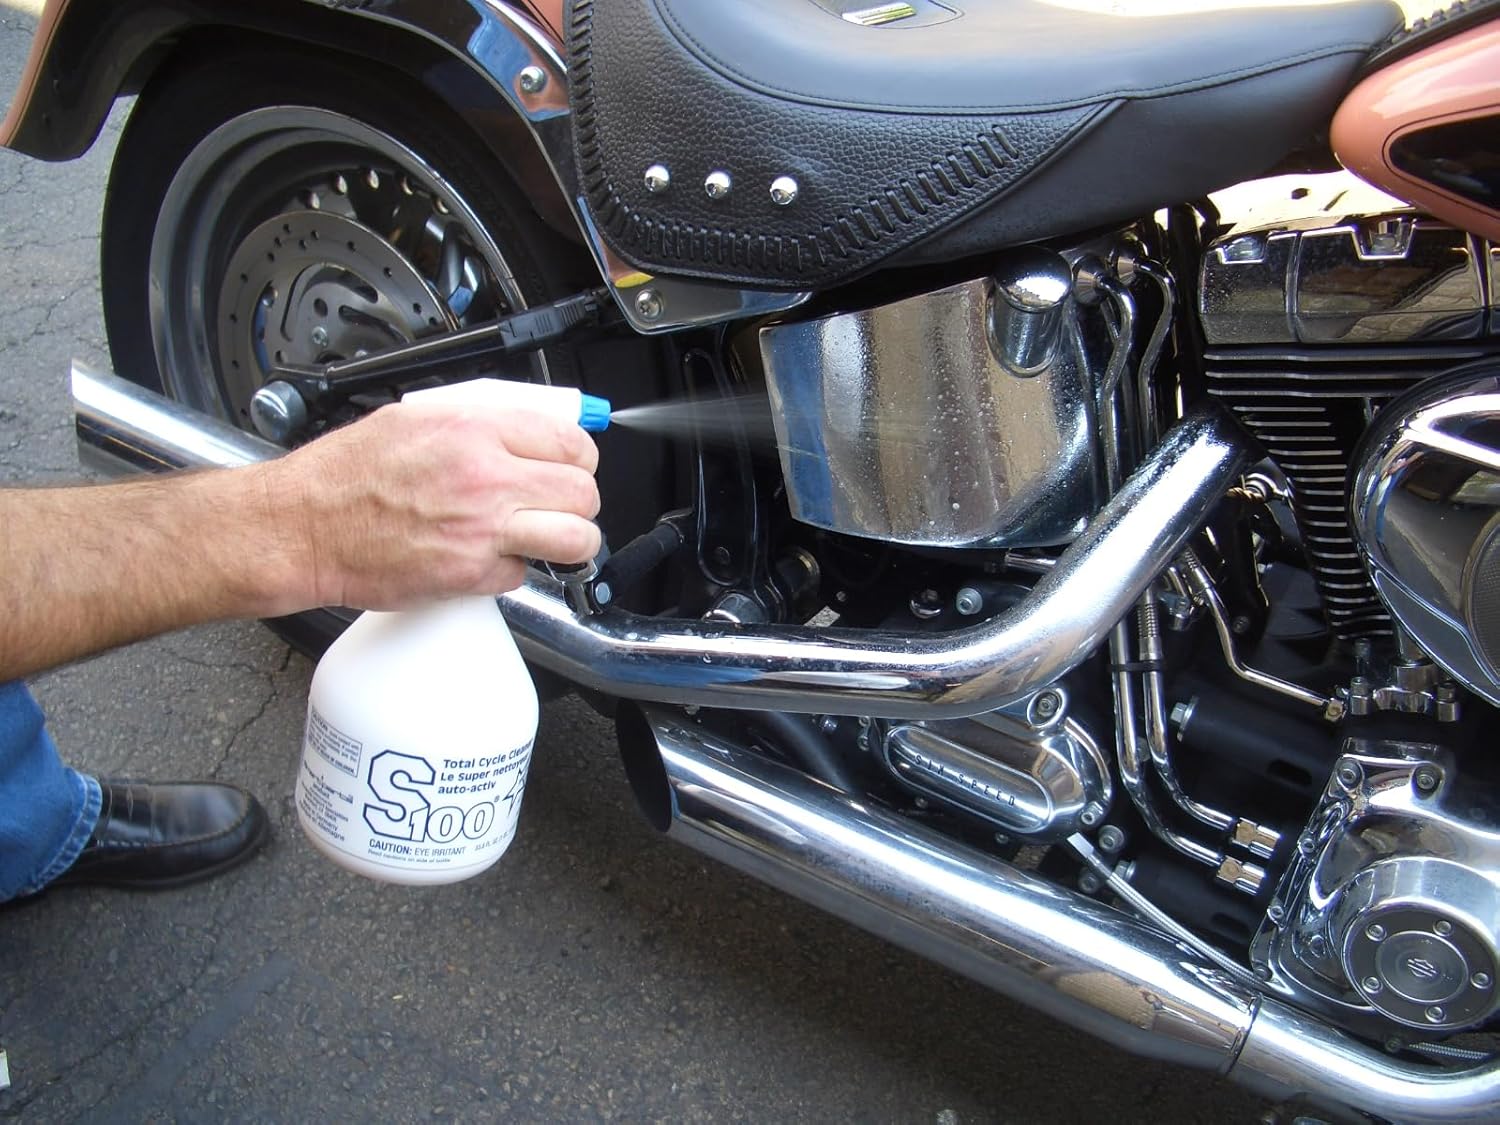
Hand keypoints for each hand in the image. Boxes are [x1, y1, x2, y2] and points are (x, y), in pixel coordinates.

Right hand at [261, 399, 600, 611]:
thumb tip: (532, 425)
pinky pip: (522, 575)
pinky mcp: (470, 574)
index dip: (579, 459)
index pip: (571, 442)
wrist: (304, 526)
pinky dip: (510, 570)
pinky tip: (486, 556)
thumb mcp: (417, 416)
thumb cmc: (347, 474)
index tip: (570, 467)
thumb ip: (481, 420)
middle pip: (582, 493)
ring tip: (548, 538)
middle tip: (558, 505)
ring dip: (568, 541)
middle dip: (578, 501)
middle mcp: (486, 477)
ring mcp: (482, 530)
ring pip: (575, 539)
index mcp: (475, 430)